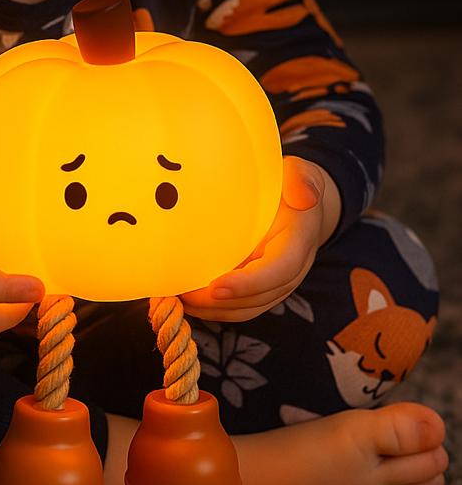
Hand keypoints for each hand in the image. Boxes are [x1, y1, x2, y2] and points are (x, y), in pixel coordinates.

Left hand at [180, 158, 340, 321]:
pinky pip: (243, 307)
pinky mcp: (263, 287)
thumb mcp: (300, 173)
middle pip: (260, 297)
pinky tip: (189, 300)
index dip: (248, 283)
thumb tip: (304, 195)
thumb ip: (303, 180)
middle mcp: (293, 269)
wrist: (303, 206)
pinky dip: (217, 309)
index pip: (279, 269)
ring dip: (216, 310)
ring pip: (249, 308)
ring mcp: (278, 282)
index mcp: (300, 241)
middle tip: (183, 294)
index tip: (215, 287)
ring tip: (180, 300)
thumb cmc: (292, 185)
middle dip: (222, 302)